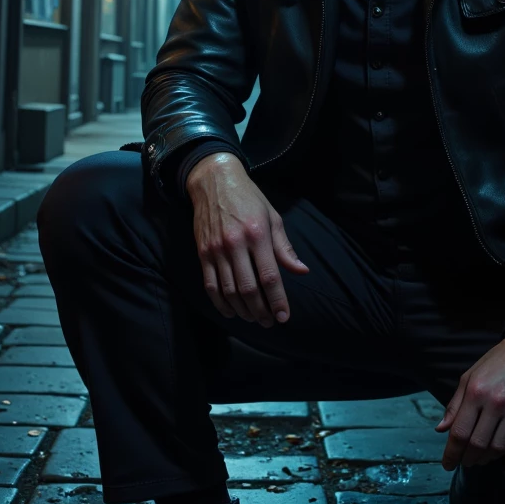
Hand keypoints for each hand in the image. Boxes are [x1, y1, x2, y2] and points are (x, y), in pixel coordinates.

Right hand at [186, 152, 309, 327]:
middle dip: (261, 311)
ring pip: (229, 291)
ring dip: (243, 311)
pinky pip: (210, 285)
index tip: (284, 316)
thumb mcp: (272, 217)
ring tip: (254, 319)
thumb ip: (284, 247)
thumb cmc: (249, 198)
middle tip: (270, 322)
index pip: (270, 276)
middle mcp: (236, 244)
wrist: (214, 181)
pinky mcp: (203, 253)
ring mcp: (216, 250)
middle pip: (248, 289)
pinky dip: (221, 303)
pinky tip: (232, 311)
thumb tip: (301, 270)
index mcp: (258, 234)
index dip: (278, 300)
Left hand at [436, 338, 504, 469]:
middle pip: (477, 444)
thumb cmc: (498, 361)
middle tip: (464, 462)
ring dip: (486, 459)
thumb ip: (455, 404)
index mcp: (475, 391)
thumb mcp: (470, 376)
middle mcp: (495, 402)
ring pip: (497, 448)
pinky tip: (499, 450)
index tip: (447, 464)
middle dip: (467, 459)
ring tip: (480, 459)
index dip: (451, 453)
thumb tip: (440, 429)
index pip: (459, 432)